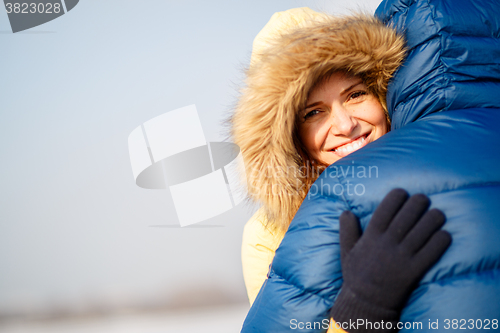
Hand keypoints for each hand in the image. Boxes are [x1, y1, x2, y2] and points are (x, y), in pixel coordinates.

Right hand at [330, 189, 451, 331]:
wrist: (367, 302)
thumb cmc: (356, 274)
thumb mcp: (346, 250)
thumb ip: (346, 230)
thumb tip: (346, 212)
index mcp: (371, 235)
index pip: (387, 206)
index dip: (398, 195)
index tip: (403, 193)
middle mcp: (388, 243)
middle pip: (410, 213)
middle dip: (419, 201)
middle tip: (423, 200)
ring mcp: (403, 256)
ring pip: (426, 228)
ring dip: (434, 217)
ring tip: (437, 215)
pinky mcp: (415, 270)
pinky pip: (434, 249)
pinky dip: (442, 239)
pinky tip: (443, 235)